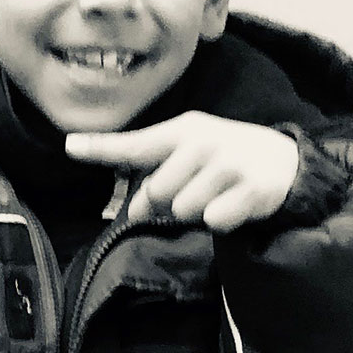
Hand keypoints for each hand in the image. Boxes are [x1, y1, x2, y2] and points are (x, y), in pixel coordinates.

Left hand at [66, 113, 299, 233]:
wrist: (284, 162)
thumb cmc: (222, 160)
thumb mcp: (187, 158)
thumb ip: (153, 179)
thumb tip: (135, 208)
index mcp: (183, 131)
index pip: (135, 145)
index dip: (100, 148)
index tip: (69, 145)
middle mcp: (204, 142)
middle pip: (157, 193)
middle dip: (169, 201)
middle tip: (196, 188)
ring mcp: (229, 164)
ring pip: (184, 210)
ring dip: (196, 212)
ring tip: (218, 193)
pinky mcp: (251, 189)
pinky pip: (213, 221)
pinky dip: (221, 220)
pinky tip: (235, 203)